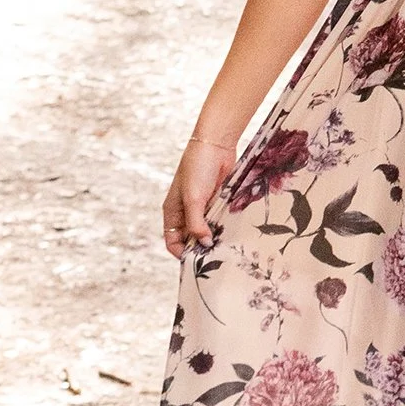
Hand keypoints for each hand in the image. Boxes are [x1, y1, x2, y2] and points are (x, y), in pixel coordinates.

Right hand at [162, 133, 234, 258]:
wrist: (215, 145)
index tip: (197, 260)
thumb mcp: (193, 199)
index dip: (182, 252)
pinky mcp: (216, 202)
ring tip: (226, 248)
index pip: (172, 241)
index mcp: (172, 212)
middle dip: (200, 248)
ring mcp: (202, 208)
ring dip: (214, 238)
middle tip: (215, 257)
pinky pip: (219, 221)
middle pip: (190, 239)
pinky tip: (232, 234)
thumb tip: (204, 244)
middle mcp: (186, 212)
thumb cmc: (197, 168)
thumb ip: (196, 223)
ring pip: (206, 231)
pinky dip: (224, 228)